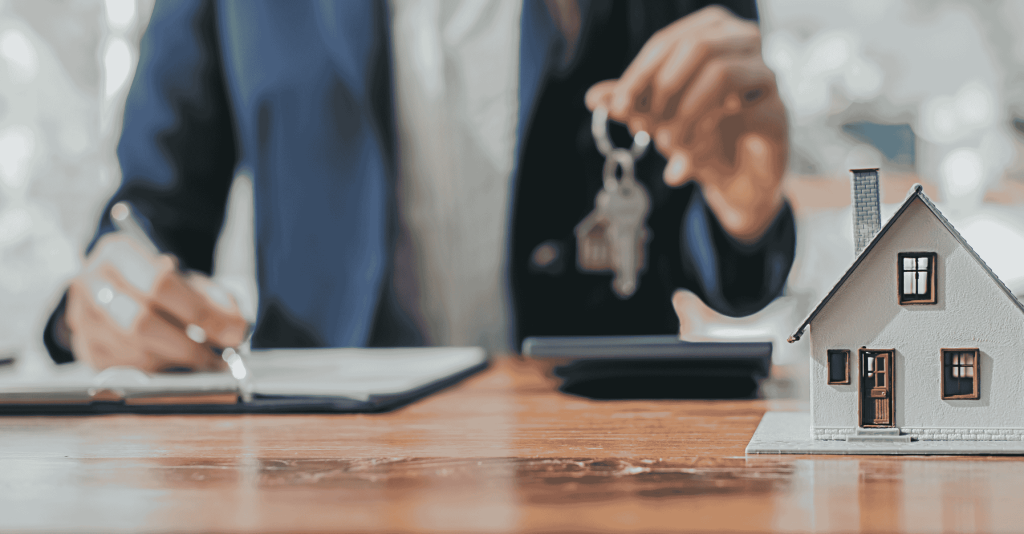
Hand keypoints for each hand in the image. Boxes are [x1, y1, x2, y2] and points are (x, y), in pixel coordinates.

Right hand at [62, 233, 247, 371]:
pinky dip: (160, 369)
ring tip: (203, 358)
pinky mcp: (86, 348)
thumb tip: (236, 328)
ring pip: (134, 351)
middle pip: (140, 322)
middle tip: (220, 357)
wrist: (122, 287)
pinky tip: (175, 360)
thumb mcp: (189, 279)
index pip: (159, 284)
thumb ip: (215, 298)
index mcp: (118, 253)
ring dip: (177, 360)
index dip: (200, 312)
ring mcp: (82, 318)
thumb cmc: (161, 282)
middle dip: (188, 346)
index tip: (233, 333)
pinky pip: (127, 369)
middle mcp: (91, 283)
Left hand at [585, 5, 787, 241]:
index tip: (618, 106)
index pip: (668, 41)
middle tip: (646, 125)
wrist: (736, 179)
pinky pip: (743, 112)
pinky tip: (692, 153)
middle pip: (696, 45)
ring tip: (668, 143)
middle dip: (662, 88)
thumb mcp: (657, 118)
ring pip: (720, 72)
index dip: (638, 73)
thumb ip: (631, 104)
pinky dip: (708, 134)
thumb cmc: (699, 134)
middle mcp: (744, 43)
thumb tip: (594, 96)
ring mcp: (765, 76)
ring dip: (684, 113)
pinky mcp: (776, 112)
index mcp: (711, 33)